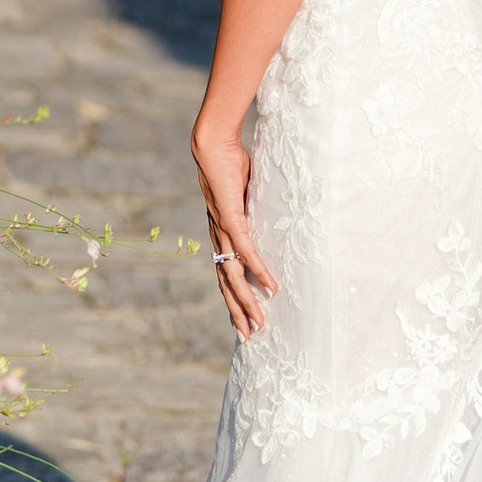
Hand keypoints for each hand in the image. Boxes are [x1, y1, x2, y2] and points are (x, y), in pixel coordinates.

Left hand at [193, 110, 276, 340]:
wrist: (212, 144)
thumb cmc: (229, 164)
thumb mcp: (245, 193)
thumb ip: (252, 209)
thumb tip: (268, 213)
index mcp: (219, 234)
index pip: (224, 273)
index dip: (232, 296)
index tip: (242, 318)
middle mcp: (217, 237)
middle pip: (225, 283)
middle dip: (237, 311)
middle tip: (249, 336)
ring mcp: (222, 230)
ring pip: (233, 276)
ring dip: (246, 301)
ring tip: (258, 323)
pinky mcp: (231, 219)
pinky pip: (246, 252)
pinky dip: (258, 271)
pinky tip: (270, 287)